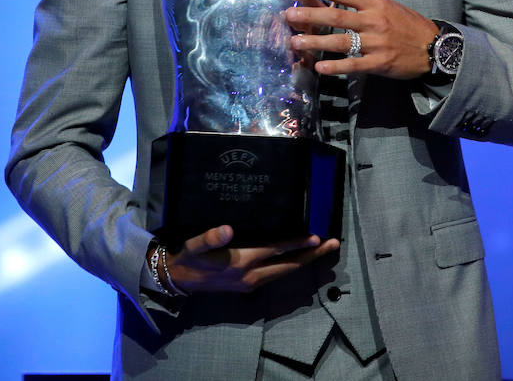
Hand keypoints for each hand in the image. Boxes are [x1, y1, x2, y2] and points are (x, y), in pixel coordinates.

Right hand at [156, 226, 338, 293]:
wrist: (178, 281)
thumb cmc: (188, 258)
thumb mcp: (195, 246)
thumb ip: (210, 237)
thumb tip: (228, 229)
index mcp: (242, 261)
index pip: (276, 250)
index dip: (297, 243)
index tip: (316, 236)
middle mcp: (251, 275)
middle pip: (289, 265)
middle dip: (312, 255)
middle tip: (333, 244)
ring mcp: (251, 282)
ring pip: (285, 272)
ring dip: (306, 261)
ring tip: (324, 249)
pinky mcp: (248, 284)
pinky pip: (276, 274)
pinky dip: (292, 265)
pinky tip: (299, 258)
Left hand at [286, 0, 437, 79]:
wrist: (434, 48)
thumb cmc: (408, 23)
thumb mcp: (388, 3)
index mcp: (375, 4)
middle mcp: (373, 21)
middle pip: (337, 16)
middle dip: (311, 15)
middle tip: (290, 15)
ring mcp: (375, 43)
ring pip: (341, 41)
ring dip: (316, 42)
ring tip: (296, 41)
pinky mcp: (378, 63)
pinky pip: (353, 65)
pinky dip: (336, 66)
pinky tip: (319, 67)